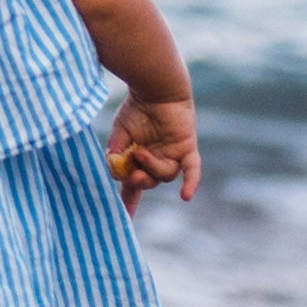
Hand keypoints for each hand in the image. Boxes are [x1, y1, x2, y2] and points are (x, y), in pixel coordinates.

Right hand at [106, 93, 200, 213]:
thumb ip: (116, 153)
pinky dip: (190, 183)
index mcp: (140, 160)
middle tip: (131, 174)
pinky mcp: (187, 148)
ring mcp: (174, 155)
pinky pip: (191, 169)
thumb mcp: (120, 134)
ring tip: (141, 152)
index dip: (129, 201)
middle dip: (140, 181)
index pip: (134, 186)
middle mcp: (159, 160)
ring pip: (166, 175)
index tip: (125, 217)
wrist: (154, 88)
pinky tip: (185, 197)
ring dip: (152, 168)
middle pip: (151, 182)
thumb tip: (115, 172)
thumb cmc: (136, 108)